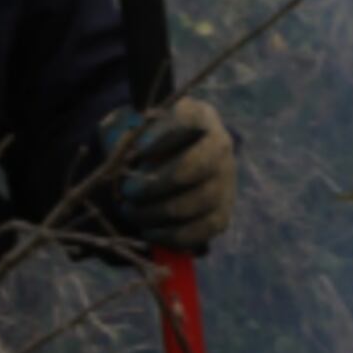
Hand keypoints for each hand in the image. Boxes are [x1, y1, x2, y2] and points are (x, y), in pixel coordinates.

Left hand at [112, 97, 235, 252]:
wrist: (161, 162)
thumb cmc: (142, 140)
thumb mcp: (131, 125)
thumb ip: (128, 135)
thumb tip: (129, 157)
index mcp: (201, 116)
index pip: (189, 125)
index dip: (161, 141)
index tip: (133, 154)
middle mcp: (221, 147)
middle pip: (196, 167)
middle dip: (156, 184)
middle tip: (127, 191)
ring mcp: (226, 181)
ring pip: (201, 201)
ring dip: (160, 212)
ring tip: (131, 211)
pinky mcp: (221, 213)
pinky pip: (205, 230)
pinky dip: (173, 235)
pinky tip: (148, 231)